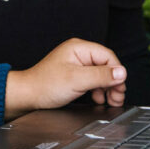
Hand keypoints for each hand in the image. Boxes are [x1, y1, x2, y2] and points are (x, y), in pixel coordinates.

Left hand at [3, 38, 126, 119]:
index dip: (116, 72)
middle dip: (114, 82)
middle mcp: (79, 53)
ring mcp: (76, 64)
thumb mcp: (77, 80)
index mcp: (79, 48)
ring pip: (101, 74)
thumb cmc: (45, 85)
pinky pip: (93, 80)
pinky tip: (98, 98)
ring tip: (110, 100)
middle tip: (118, 97)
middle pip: (106, 65)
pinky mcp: (74, 75)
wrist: (28, 95)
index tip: (120, 87)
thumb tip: (121, 73)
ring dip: (108, 88)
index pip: (108, 56)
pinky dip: (98, 90)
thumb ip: (101, 75)